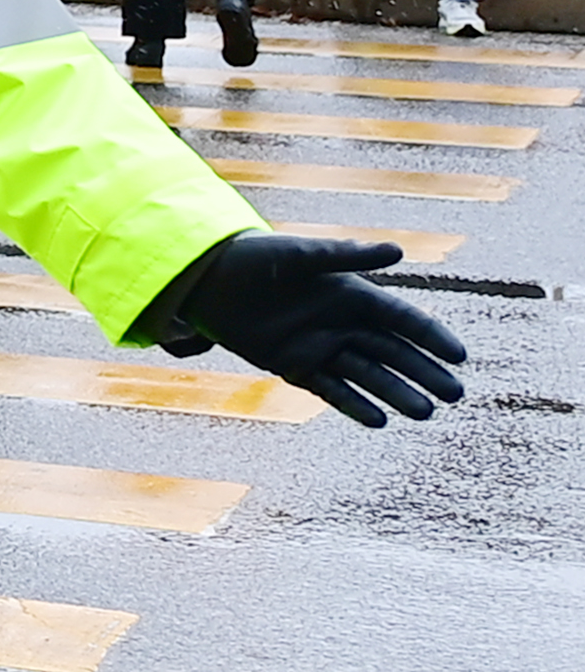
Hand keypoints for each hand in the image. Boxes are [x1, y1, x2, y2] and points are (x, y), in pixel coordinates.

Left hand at [152, 232, 467, 427]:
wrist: (212, 279)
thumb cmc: (261, 258)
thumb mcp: (304, 255)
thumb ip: (348, 255)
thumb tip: (399, 250)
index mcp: (353, 295)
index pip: (403, 319)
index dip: (431, 337)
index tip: (459, 356)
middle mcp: (343, 324)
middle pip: (393, 352)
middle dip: (423, 372)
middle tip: (455, 394)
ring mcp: (321, 347)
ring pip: (368, 375)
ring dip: (396, 393)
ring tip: (424, 413)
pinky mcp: (295, 366)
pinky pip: (331, 389)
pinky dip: (353, 404)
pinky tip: (379, 421)